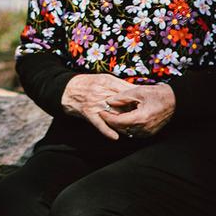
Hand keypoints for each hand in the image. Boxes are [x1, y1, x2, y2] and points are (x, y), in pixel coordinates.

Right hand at [60, 74, 175, 139]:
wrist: (67, 90)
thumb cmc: (87, 84)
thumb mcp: (103, 79)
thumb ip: (118, 84)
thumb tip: (135, 89)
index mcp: (107, 81)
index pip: (127, 90)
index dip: (138, 97)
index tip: (148, 103)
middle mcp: (102, 91)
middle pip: (122, 102)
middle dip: (134, 110)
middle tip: (145, 117)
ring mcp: (95, 103)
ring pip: (113, 114)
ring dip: (124, 122)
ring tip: (135, 128)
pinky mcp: (88, 113)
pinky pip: (99, 123)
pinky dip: (107, 131)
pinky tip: (116, 136)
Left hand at [111, 81, 176, 134]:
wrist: (175, 101)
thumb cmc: (158, 94)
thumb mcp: (138, 91)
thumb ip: (122, 97)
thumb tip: (109, 100)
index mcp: (140, 118)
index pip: (118, 121)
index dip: (108, 117)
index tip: (101, 110)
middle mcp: (143, 128)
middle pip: (121, 128)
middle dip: (112, 121)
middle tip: (105, 112)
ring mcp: (147, 132)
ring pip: (127, 131)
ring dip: (119, 124)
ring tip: (113, 115)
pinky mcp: (150, 133)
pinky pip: (134, 132)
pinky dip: (127, 126)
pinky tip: (124, 118)